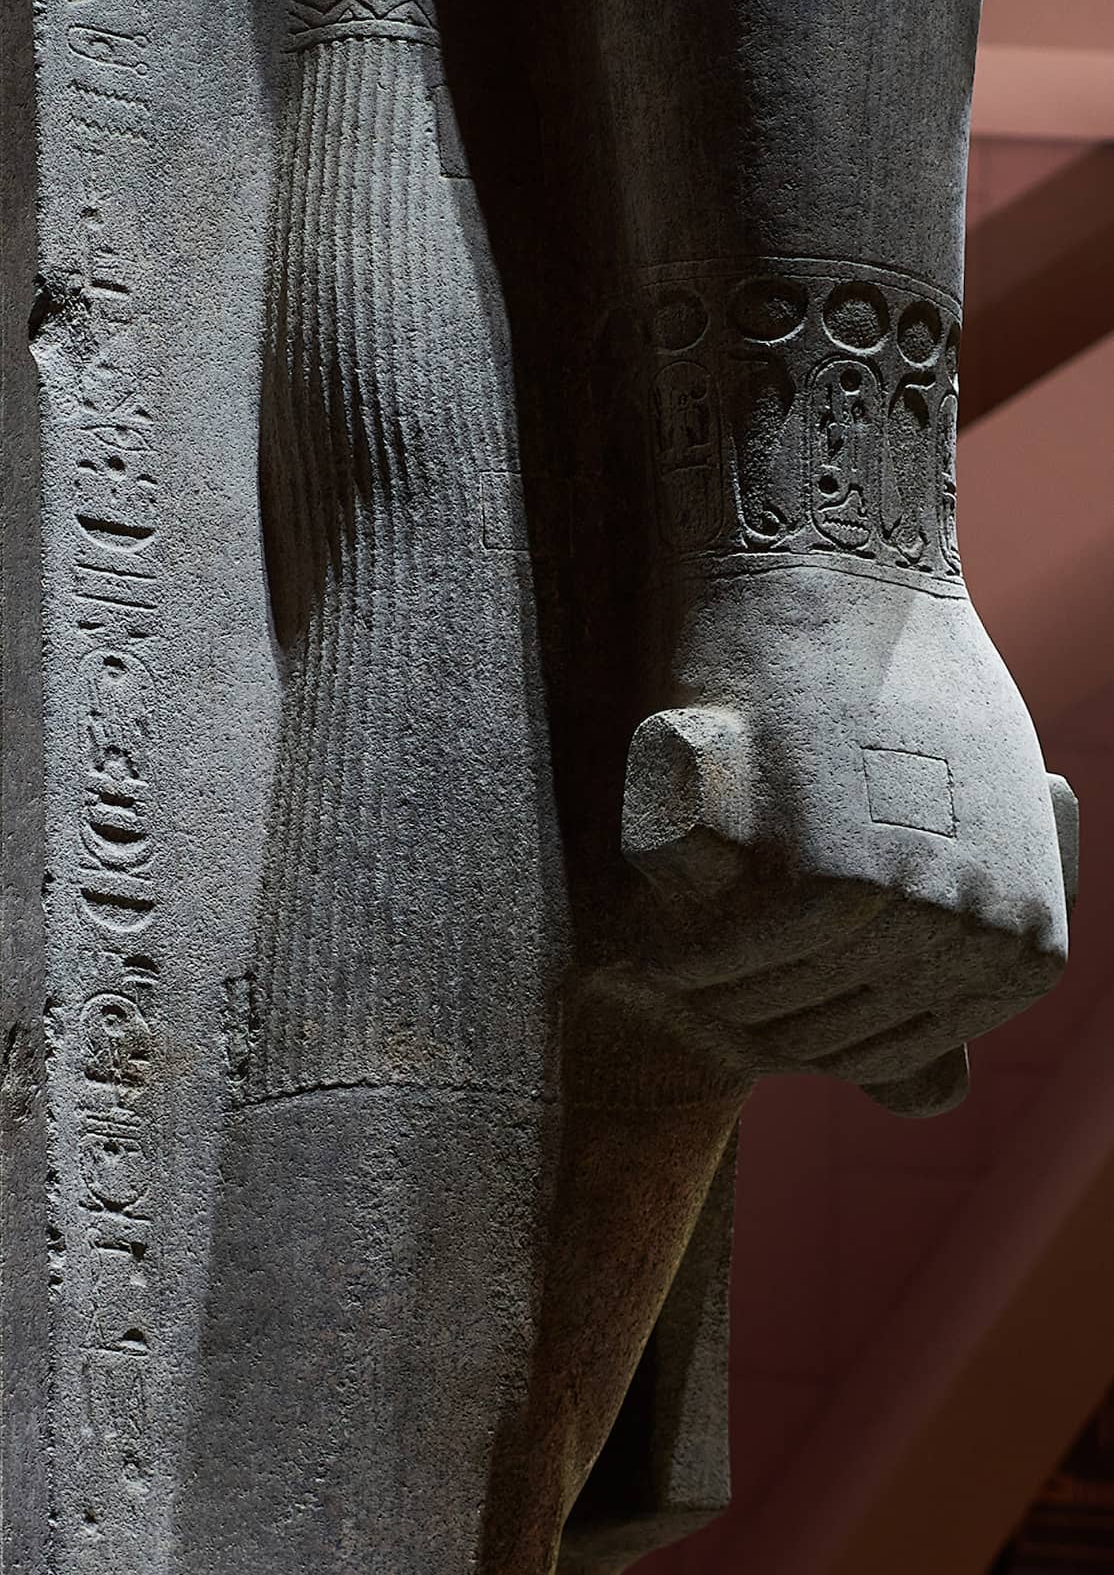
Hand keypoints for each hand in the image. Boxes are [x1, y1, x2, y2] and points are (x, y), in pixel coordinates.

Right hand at [614, 569, 1074, 1114]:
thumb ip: (948, 964)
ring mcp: (904, 909)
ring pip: (770, 998)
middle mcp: (977, 939)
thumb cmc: (898, 702)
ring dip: (705, 991)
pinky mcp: (817, 874)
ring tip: (658, 959)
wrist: (843, 578)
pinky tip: (652, 938)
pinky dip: (678, 954)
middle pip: (830, 1031)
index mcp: (1026, 947)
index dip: (809, 1031)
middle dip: (752, 1014)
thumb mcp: (972, 838)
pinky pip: (721, 955)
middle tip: (686, 973)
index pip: (894, 1049)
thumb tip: (936, 1101)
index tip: (747, 993)